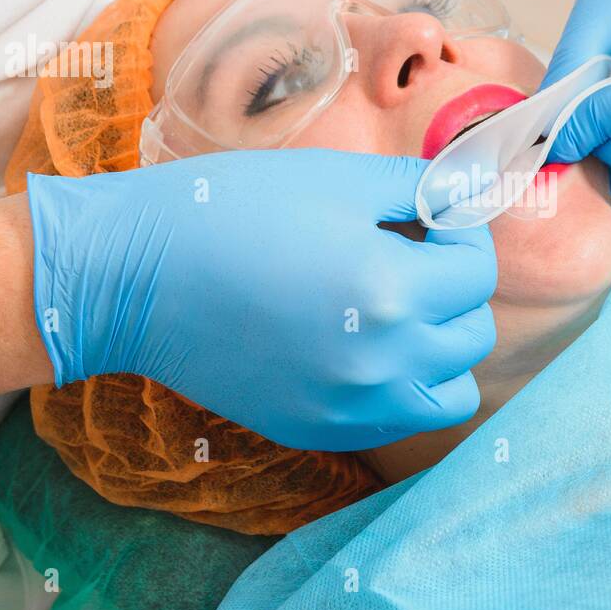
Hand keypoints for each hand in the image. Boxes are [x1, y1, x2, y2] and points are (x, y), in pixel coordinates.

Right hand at [25, 149, 496, 450]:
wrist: (132, 276)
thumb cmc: (229, 211)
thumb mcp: (336, 178)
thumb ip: (419, 189)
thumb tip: (470, 195)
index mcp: (391, 294)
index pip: (477, 274)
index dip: (460, 236)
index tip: (429, 217)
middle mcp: (380, 365)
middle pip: (472, 335)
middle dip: (454, 289)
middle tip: (410, 254)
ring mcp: (348, 409)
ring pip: (449, 393)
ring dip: (441, 348)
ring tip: (398, 308)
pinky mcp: (316, 431)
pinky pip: (397, 420)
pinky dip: (401, 385)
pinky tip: (363, 344)